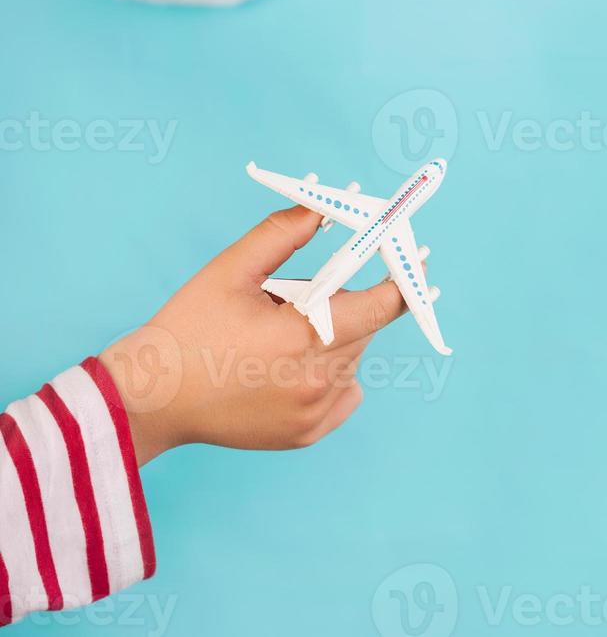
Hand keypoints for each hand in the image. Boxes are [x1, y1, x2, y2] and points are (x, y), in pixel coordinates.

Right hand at [99, 207, 404, 464]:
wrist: (153, 397)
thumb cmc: (188, 327)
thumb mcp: (232, 269)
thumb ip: (284, 233)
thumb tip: (327, 205)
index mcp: (304, 336)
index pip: (382, 304)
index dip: (405, 277)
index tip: (418, 257)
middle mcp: (319, 381)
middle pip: (364, 326)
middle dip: (344, 301)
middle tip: (295, 297)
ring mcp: (315, 414)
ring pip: (352, 357)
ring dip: (332, 335)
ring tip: (275, 335)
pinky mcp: (307, 434)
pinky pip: (343, 391)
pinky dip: (328, 371)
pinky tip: (284, 366)